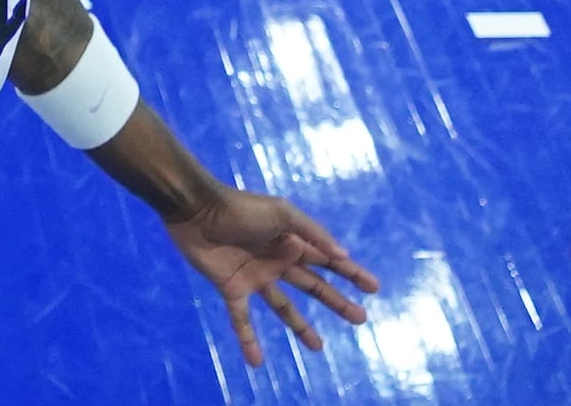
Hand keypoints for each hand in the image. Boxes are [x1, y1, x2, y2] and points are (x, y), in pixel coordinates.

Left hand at [164, 189, 378, 366]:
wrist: (197, 209)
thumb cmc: (241, 208)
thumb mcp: (282, 214)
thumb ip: (313, 233)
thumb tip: (343, 254)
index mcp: (293, 242)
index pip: (329, 261)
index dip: (352, 274)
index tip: (374, 288)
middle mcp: (278, 262)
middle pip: (314, 287)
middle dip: (337, 303)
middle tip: (360, 319)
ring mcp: (256, 277)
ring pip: (284, 308)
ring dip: (301, 327)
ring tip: (319, 347)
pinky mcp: (232, 289)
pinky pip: (243, 320)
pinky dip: (249, 341)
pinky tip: (256, 363)